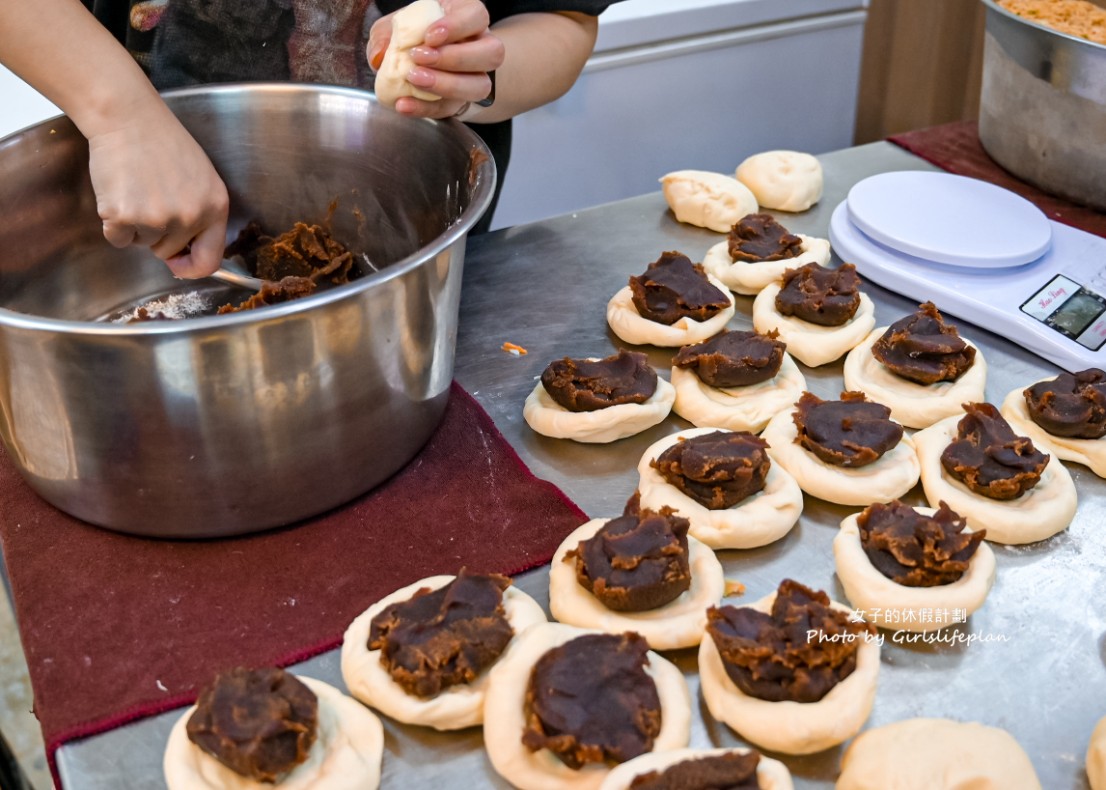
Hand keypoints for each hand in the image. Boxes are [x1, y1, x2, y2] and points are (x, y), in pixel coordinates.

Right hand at [87, 103, 228, 277]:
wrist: (128, 118)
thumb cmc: (162, 143)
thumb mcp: (201, 178)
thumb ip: (201, 214)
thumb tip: (189, 254)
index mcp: (215, 207)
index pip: (210, 260)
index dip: (191, 268)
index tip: (178, 264)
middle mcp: (190, 216)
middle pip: (168, 251)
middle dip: (156, 233)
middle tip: (149, 196)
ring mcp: (157, 218)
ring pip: (142, 244)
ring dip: (134, 224)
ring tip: (136, 188)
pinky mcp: (124, 216)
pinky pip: (117, 238)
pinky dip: (113, 222)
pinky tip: (118, 192)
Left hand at [368, 0, 502, 118]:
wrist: (420, 64)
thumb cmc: (413, 35)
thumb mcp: (395, 26)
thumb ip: (385, 35)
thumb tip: (379, 56)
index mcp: (468, 16)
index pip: (477, 16)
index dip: (457, 26)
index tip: (430, 36)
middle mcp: (481, 46)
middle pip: (491, 53)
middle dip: (455, 58)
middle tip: (420, 58)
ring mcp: (477, 77)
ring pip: (481, 85)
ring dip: (447, 85)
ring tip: (415, 80)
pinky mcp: (463, 102)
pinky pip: (453, 108)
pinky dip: (426, 108)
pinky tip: (405, 104)